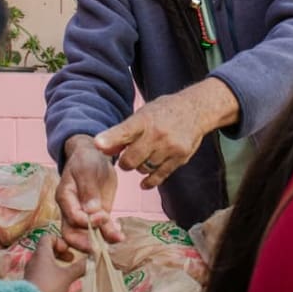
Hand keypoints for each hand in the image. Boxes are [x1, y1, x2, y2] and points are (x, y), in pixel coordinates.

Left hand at [24, 235, 82, 291]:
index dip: (60, 241)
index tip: (68, 250)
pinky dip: (51, 274)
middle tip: (71, 260)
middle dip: (61, 254)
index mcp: (42, 253)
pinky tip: (58, 285)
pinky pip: (41, 272)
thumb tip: (91, 260)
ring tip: (66, 274)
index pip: (48, 237)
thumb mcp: (67, 276)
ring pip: (44, 262)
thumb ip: (79, 267)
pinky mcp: (30, 281)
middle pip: (47, 249)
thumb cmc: (49, 285)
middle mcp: (34, 259)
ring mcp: (31, 270)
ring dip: (56, 265)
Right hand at [56, 134, 123, 252]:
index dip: (85, 221)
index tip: (102, 217)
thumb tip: (91, 211)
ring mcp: (85, 214)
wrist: (94, 155)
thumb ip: (87, 189)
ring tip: (118, 238)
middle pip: (71, 234)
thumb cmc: (85, 160)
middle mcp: (71, 210)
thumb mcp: (86, 169)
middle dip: (85, 243)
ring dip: (102, 239)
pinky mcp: (98, 215)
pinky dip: (111, 233)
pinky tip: (120, 233)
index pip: (71, 217)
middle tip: (101, 246)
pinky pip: (102, 228)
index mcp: (65, 197)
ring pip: (88, 235)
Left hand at [94, 78, 238, 189]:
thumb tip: (101, 148)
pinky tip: (145, 181)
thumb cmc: (162, 113)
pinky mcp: (180, 158)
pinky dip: (149, 181)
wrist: (195, 110)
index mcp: (144, 120)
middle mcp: (157, 133)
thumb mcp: (142, 115)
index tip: (97, 145)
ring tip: (145, 157)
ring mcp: (170, 147)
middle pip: (131, 160)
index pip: (124, 131)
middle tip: (129, 157)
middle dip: (126, 162)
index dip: (109, 139)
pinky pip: (159, 176)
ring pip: (144, 169)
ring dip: (140, 167)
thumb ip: (122, 132)